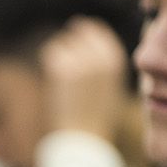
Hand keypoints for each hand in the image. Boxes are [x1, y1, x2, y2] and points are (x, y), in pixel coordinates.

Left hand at [40, 18, 130, 143]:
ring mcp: (81, 60)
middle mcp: (100, 55)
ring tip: (63, 78)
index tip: (75, 39)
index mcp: (115, 58)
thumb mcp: (109, 83)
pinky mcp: (62, 67)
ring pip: (62, 42)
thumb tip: (85, 44)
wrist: (85, 136)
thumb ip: (101, 63)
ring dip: (59, 55)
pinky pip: (51, 52)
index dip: (84, 32)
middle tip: (64, 61)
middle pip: (79, 30)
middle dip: (70, 41)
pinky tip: (55, 79)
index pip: (97, 29)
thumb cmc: (96, 116)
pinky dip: (50, 62)